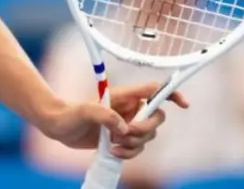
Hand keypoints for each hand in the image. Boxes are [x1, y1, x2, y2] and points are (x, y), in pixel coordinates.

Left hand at [38, 82, 188, 158]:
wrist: (59, 127)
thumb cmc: (69, 114)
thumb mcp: (84, 111)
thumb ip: (105, 115)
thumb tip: (124, 127)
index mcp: (124, 96)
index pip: (153, 90)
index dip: (172, 94)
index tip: (183, 104)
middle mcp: (129, 109)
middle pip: (156, 117)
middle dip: (146, 128)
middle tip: (127, 132)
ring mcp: (127, 124)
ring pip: (148, 136)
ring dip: (134, 143)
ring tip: (113, 143)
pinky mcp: (122, 139)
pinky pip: (138, 149)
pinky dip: (129, 153)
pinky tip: (114, 151)